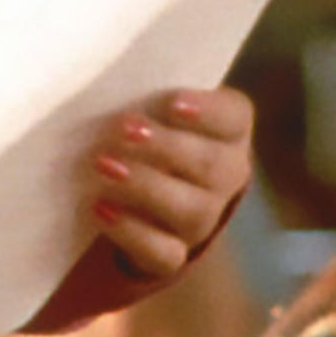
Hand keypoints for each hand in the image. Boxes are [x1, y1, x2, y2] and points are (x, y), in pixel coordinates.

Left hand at [85, 86, 254, 285]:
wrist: (148, 201)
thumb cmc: (152, 134)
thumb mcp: (158, 109)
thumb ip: (149, 96)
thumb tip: (108, 82)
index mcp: (229, 131)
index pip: (233, 117)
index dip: (207, 111)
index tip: (172, 101)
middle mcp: (226, 176)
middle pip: (212, 166)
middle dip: (167, 148)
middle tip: (125, 128)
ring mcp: (203, 220)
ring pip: (192, 210)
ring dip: (146, 186)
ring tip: (105, 166)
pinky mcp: (174, 254)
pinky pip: (163, 252)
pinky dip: (131, 231)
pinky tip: (101, 208)